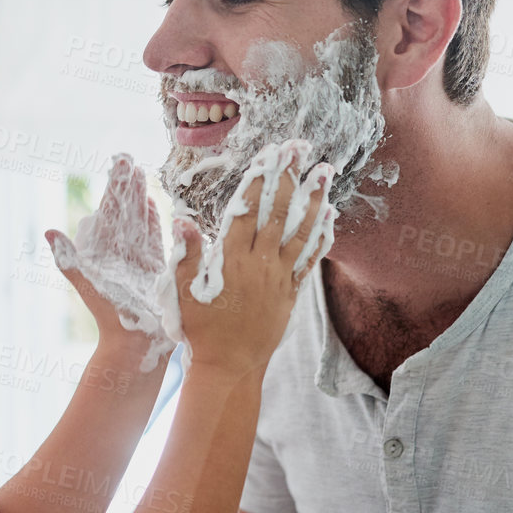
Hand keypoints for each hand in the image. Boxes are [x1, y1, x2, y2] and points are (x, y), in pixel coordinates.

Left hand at [48, 153, 169, 364]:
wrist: (134, 343)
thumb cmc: (110, 316)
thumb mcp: (88, 283)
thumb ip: (70, 258)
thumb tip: (49, 231)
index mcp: (103, 250)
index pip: (110, 210)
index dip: (115, 186)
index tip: (119, 163)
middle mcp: (119, 251)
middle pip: (124, 211)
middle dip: (127, 186)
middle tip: (129, 160)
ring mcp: (136, 259)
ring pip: (138, 221)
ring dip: (139, 199)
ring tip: (141, 175)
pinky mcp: (153, 269)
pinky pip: (153, 238)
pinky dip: (152, 221)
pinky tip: (153, 206)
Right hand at [174, 142, 332, 382]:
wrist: (229, 365)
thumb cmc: (200, 329)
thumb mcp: (182, 292)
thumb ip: (185, 255)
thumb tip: (183, 220)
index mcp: (230, 259)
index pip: (248, 209)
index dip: (260, 178)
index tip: (269, 153)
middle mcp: (259, 264)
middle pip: (278, 212)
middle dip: (290, 176)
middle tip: (299, 147)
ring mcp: (279, 277)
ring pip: (301, 231)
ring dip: (315, 198)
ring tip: (325, 171)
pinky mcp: (291, 292)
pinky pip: (311, 259)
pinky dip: (322, 235)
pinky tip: (330, 214)